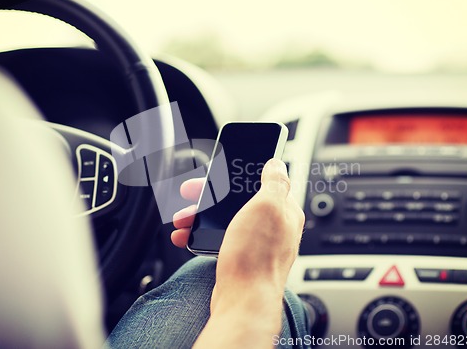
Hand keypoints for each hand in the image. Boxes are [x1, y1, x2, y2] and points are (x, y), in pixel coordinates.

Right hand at [173, 159, 304, 345]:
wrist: (243, 301)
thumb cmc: (257, 257)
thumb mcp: (266, 206)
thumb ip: (274, 181)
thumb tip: (277, 164)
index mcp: (283, 210)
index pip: (262, 181)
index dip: (239, 173)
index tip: (220, 171)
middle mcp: (272, 226)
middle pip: (238, 199)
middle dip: (211, 195)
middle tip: (190, 192)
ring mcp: (256, 243)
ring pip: (225, 219)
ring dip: (200, 215)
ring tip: (182, 219)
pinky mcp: (241, 257)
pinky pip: (219, 238)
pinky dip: (201, 235)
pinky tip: (186, 236)